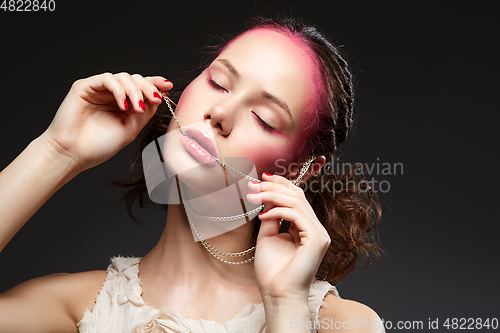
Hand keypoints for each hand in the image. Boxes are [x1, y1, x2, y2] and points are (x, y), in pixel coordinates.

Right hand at [41, 72, 172, 171]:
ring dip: (135, 91)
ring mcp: (98, 90)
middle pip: (135, 79)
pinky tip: (123, 105)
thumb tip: (158, 97)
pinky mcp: (84, 86)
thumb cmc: (99, 146)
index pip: (141, 88)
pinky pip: (107, 79)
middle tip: (156, 98)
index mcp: (123, 104)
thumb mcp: (130, 129)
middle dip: (148, 87)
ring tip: (138, 108)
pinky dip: (119, 89)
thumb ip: (145, 113)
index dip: (155, 83)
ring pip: (123, 77)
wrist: (74, 154)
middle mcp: (112, 95)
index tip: (169, 86)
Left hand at [247, 173, 330, 302]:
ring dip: (271, 195)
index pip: (297, 198)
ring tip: (252, 196)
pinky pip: (296, 215)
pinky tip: (262, 216)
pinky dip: (277, 211)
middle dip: (273, 187)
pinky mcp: (317, 239)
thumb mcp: (268, 236)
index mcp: (305, 228)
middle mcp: (315, 229)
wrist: (277, 294)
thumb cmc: (272, 271)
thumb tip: (266, 196)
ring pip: (297, 202)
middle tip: (252, 185)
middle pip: (297, 196)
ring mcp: (318, 234)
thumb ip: (270, 216)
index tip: (261, 177)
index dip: (281, 184)